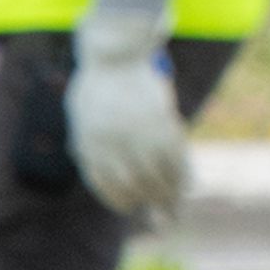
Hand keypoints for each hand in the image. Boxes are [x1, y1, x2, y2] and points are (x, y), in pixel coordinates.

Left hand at [66, 19, 190, 216]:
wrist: (117, 52)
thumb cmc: (97, 80)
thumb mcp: (80, 111)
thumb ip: (84, 138)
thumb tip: (84, 161)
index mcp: (88, 144)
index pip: (103, 183)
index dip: (118, 198)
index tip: (130, 206)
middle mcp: (111, 145)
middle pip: (133, 184)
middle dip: (147, 202)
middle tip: (160, 217)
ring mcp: (137, 134)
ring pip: (156, 175)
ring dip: (169, 195)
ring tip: (175, 207)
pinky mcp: (160, 123)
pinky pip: (175, 156)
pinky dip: (183, 172)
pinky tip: (189, 183)